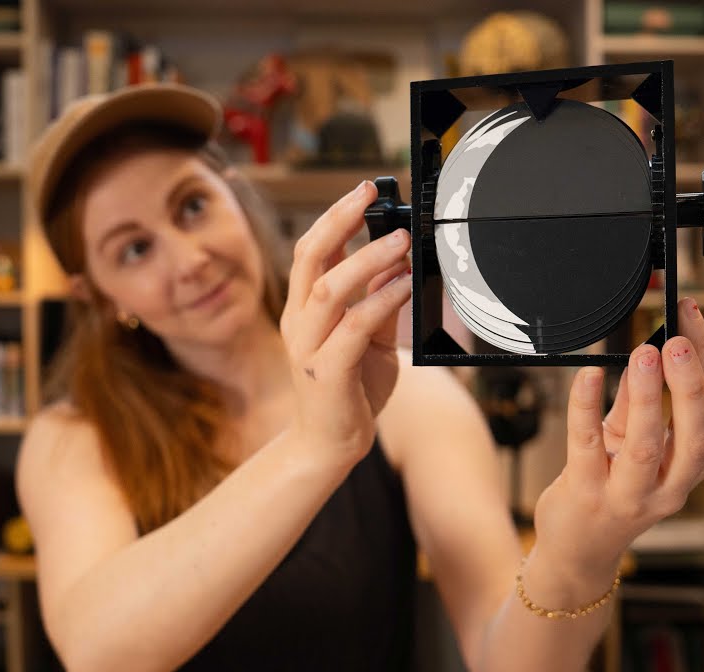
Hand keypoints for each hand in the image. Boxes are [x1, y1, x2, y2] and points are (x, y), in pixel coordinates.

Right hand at [279, 180, 410, 468]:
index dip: (334, 218)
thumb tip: (399, 264)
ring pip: (331, 288)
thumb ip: (380, 304)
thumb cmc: (350, 392)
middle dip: (339, 221)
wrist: (330, 447)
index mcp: (303, 311)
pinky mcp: (329, 372)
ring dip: (367, 259)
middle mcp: (298, 323)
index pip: (310, 252)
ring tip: (400, 240)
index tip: (363, 191)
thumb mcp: (370, 341)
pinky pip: (355, 326)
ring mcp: (309, 348)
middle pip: (310, 258)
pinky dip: (382, 301)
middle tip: (371, 195)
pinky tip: (405, 286)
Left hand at [532, 298, 703, 584]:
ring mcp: (629, 495)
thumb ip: (639, 405)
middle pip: (694, 433)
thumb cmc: (610, 491)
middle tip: (677, 341)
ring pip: (646, 445)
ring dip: (646, 396)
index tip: (691, 317)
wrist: (579, 552)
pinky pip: (588, 446)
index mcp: (689, 466)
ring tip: (643, 354)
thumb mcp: (631, 446)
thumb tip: (647, 351)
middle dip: (689, 384)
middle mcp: (669, 485)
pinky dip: (587, 407)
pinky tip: (588, 375)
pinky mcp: (587, 495)